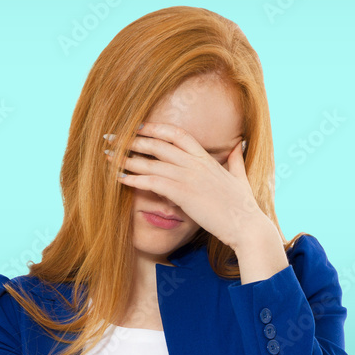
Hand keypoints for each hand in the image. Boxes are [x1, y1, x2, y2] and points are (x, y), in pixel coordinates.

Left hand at [106, 122, 264, 249]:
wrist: (247, 226)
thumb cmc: (244, 206)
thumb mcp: (241, 177)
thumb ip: (236, 160)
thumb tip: (239, 145)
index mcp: (206, 158)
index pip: (177, 134)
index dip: (156, 128)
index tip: (138, 127)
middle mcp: (195, 163)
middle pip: (157, 144)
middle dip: (132, 139)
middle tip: (111, 137)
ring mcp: (188, 177)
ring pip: (150, 162)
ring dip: (125, 158)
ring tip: (107, 156)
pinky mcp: (183, 194)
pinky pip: (151, 182)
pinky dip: (133, 179)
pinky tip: (117, 178)